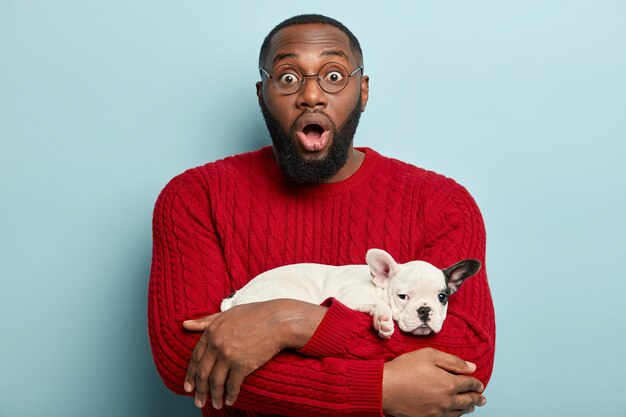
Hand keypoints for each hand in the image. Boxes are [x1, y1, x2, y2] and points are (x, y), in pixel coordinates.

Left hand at [182, 299, 325, 409]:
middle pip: (202, 373)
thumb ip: (206, 321)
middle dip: (199, 390)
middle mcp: (217, 345)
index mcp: (211, 332)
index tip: (188, 386)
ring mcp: (229, 356)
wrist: (278, 320)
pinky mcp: (243, 365)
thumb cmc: (255, 314)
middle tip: (198, 401)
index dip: (190, 374)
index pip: (195, 358)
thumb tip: (185, 324)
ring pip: (215, 382)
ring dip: (214, 397)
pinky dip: (230, 395)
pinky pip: (232, 385)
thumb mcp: (227, 314)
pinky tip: (229, 400)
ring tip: (216, 404)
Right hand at [382, 348, 485, 416]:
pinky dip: (455, 416)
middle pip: (468, 401)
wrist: (384, 388)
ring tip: (472, 406)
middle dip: (477, 398)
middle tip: (482, 398)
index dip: (476, 383)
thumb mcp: (429, 355)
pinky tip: (455, 413)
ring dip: (468, 408)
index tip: (479, 384)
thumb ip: (453, 361)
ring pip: (459, 412)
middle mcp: (447, 401)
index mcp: (449, 384)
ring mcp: (437, 412)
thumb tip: (472, 367)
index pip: (469, 384)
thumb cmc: (404, 368)